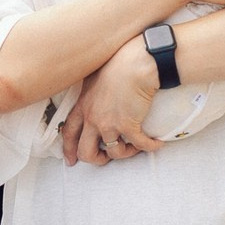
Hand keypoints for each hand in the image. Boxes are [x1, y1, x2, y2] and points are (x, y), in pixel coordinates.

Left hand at [61, 36, 162, 166]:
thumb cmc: (118, 64)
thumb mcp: (93, 78)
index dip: (69, 149)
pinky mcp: (128, 126)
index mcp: (83, 106)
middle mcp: (92, 118)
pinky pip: (139, 145)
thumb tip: (93, 98)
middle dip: (96, 159)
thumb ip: (89, 92)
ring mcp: (109, 124)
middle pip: (85, 151)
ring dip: (125, 153)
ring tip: (134, 146)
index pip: (68, 133)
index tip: (71, 160)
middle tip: (105, 159)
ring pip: (113, 153)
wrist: (136, 63)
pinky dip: (149, 146)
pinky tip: (156, 143)